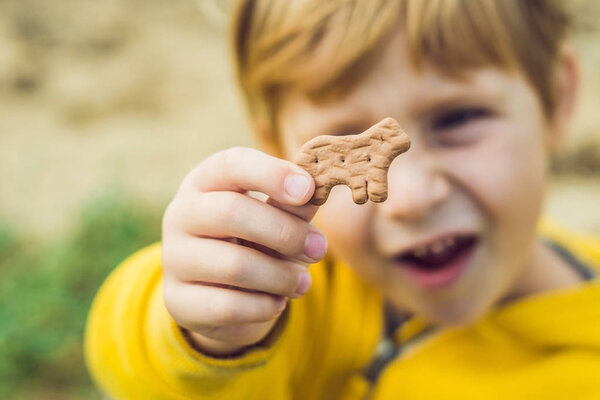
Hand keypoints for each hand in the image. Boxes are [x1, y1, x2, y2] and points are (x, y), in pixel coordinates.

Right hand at [161, 147, 326, 355]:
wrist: (220, 291)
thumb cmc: (255, 239)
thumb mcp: (276, 216)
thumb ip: (294, 206)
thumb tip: (313, 194)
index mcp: (206, 181)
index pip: (231, 164)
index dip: (271, 174)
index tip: (308, 190)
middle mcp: (180, 213)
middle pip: (231, 212)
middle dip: (285, 232)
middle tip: (319, 249)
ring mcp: (173, 258)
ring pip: (234, 265)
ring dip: (281, 276)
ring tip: (303, 283)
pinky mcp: (178, 301)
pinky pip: (228, 306)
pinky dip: (264, 306)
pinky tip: (277, 302)